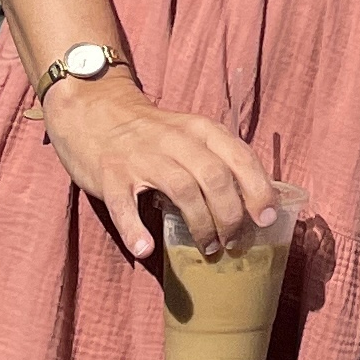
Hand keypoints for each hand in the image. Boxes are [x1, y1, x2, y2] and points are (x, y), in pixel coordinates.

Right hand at [41, 72, 279, 262]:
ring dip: (200, 224)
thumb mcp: (191, 135)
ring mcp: (142, 157)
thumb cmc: (152, 134)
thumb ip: (219, 160)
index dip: (259, 189)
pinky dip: (135, 228)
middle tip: (233, 242)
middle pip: (215, 176)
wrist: (94, 111)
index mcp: (201, 130)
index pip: (240, 157)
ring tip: (208, 248)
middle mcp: (176, 140)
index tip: (266, 218)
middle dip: (231, 214)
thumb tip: (254, 201)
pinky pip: (124, 204)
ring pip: (182, 188)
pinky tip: (145, 248)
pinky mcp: (110, 174)